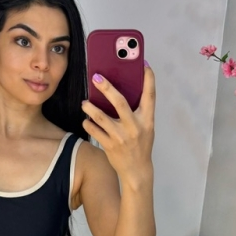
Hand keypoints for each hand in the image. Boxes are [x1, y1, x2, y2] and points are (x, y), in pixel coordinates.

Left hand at [81, 65, 154, 179]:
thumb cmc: (141, 144)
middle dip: (107, 88)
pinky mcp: (109, 146)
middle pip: (120, 103)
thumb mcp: (146, 127)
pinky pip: (94, 131)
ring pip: (101, 117)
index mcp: (147, 120)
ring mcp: (121, 137)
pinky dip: (88, 123)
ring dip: (90, 107)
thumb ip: (139, 111)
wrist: (136, 170)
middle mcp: (135, 127)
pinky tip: (86, 120)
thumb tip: (124, 88)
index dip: (148, 79)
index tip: (144, 64)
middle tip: (96, 77)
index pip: (150, 96)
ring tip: (85, 102)